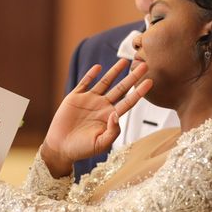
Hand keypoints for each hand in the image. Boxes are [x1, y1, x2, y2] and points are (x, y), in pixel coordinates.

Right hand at [42, 59, 151, 176]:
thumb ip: (113, 131)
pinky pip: (85, 83)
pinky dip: (91, 74)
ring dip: (114, 72)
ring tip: (124, 61)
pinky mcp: (75, 97)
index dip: (139, 92)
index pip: (129, 101)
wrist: (60, 148)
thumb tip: (117, 114)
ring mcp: (89, 100)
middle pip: (121, 88)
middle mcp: (102, 106)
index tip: (150, 81)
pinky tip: (98, 67)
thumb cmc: (81, 149)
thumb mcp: (101, 144)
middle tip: (144, 65)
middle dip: (132, 77)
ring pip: (105, 82)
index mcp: (110, 117)